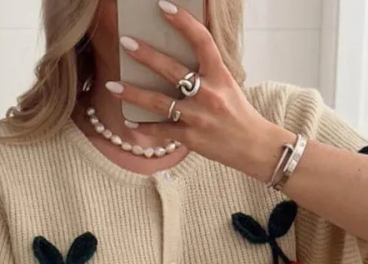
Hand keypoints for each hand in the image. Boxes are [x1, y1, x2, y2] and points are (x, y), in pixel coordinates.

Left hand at [109, 1, 286, 176]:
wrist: (254, 146)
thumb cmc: (238, 113)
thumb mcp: (227, 84)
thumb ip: (206, 71)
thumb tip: (178, 57)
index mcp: (220, 75)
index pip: (202, 41)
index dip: (183, 22)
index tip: (164, 7)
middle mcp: (208, 94)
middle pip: (172, 70)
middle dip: (147, 56)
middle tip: (126, 43)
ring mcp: (198, 117)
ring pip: (159, 103)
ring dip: (133, 94)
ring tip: (113, 86)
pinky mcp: (191, 138)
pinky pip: (162, 131)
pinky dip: (145, 128)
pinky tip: (130, 122)